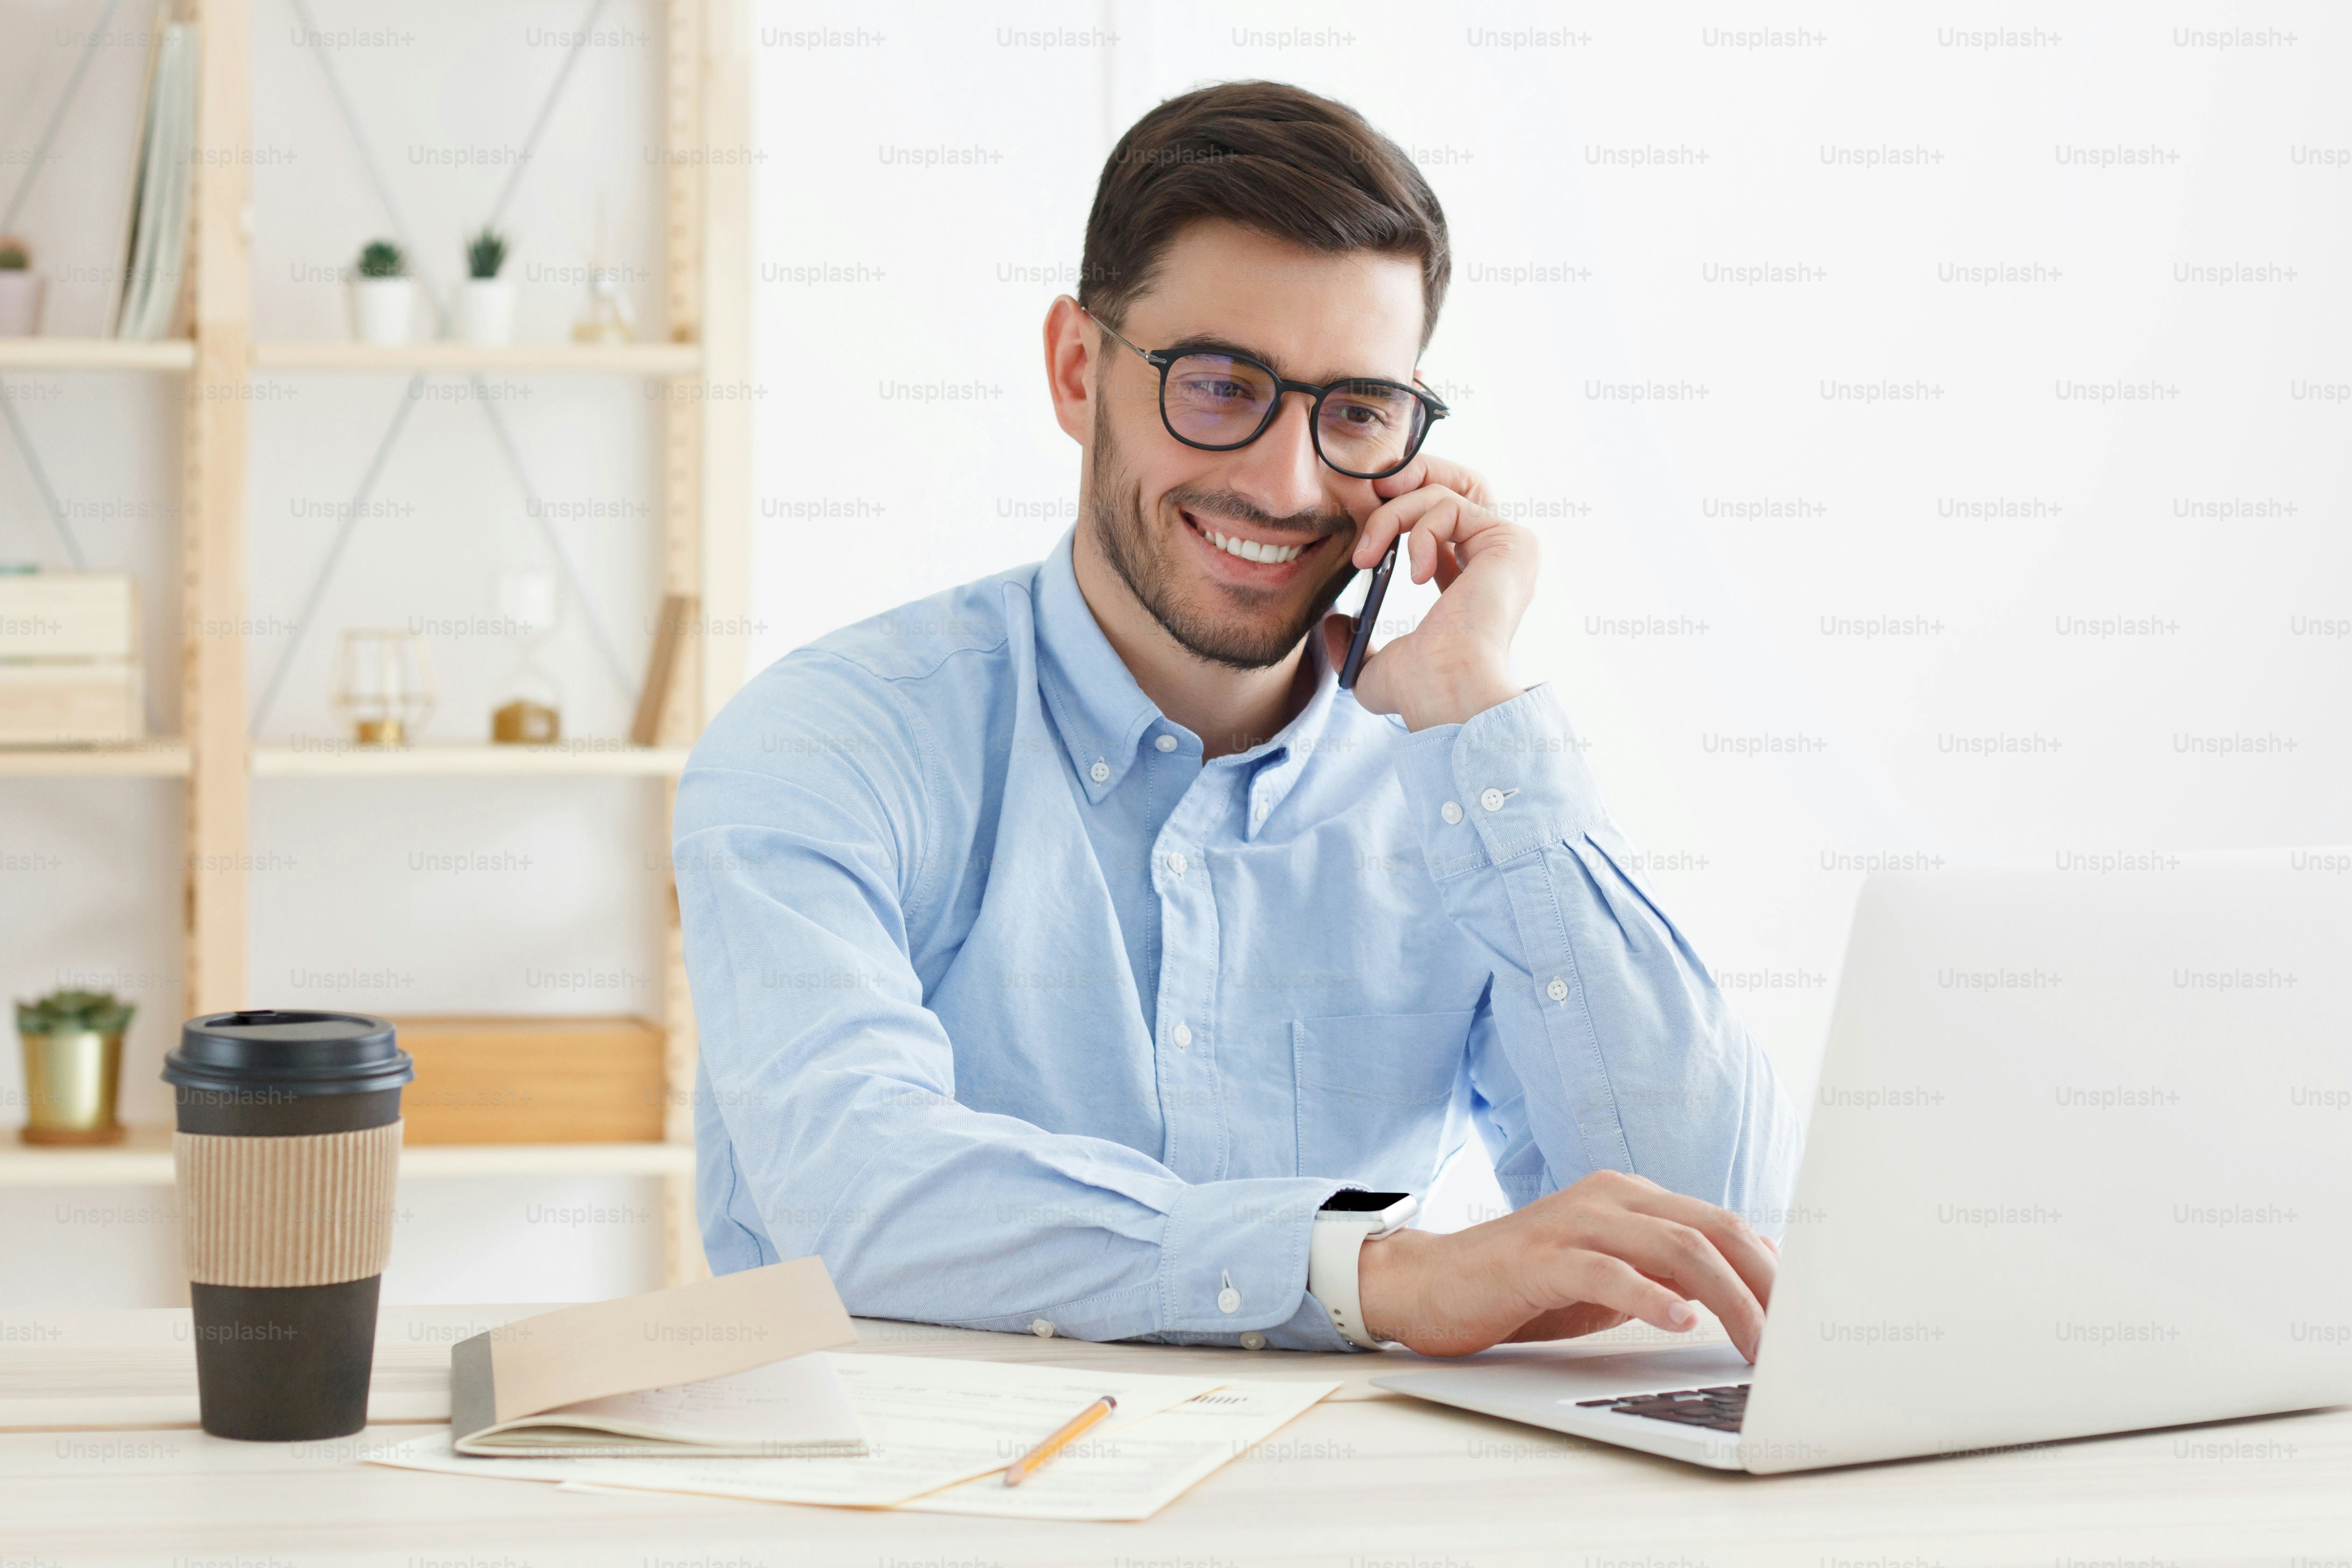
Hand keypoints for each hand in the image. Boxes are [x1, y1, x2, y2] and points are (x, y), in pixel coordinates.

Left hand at [1318, 452, 1538, 730]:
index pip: (1441, 522)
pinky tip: (1415, 574)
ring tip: (1368, 555)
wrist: (1446, 692)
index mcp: (1472, 583)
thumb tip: (1334, 624)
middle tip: (1368, 497)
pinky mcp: (1510, 541)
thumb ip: (1355, 642)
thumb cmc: (1420, 690)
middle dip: (1406, 480)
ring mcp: (1507, 550)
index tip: (1364, 533)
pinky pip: (1451, 506)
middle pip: (1455, 485)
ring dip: (1392, 516)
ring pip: (1442, 494)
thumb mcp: (1374, 666)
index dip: (1400, 513)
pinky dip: (1419, 531)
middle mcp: (1495, 561)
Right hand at [1354, 1169, 1779, 1360]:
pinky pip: (1608, 1271)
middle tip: (1796, 1338)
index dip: (1771, 1269)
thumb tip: (1738, 1300)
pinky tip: (1679, 1324)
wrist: (1431, 1284)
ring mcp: (1574, 1224)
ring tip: (1757, 1343)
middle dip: (1765, 1284)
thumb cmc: (1524, 1288)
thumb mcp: (1609, 1282)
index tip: (1805, 1316)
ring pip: (1675, 1248)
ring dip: (1728, 1299)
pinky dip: (1650, 1298)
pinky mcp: (1541, 1258)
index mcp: (1630, 1199)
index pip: (1721, 1224)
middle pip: (1711, 1230)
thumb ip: (1663, 1279)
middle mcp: (1609, 1199)